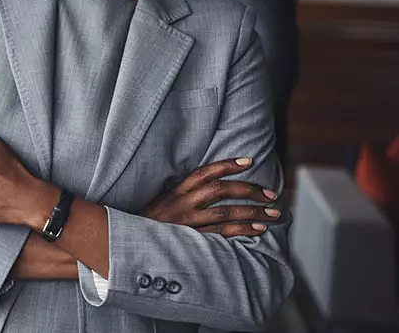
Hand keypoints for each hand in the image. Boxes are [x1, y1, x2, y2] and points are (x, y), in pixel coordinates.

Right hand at [142, 158, 281, 236]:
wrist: (129, 241)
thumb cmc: (149, 221)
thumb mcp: (162, 201)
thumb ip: (182, 192)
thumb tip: (209, 184)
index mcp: (176, 191)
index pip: (205, 172)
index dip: (227, 165)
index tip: (249, 161)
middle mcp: (183, 204)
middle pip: (220, 190)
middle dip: (248, 189)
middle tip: (270, 193)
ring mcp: (188, 222)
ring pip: (226, 212)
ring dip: (253, 211)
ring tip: (273, 212)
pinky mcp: (193, 239)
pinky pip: (222, 233)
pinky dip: (242, 230)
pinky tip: (258, 229)